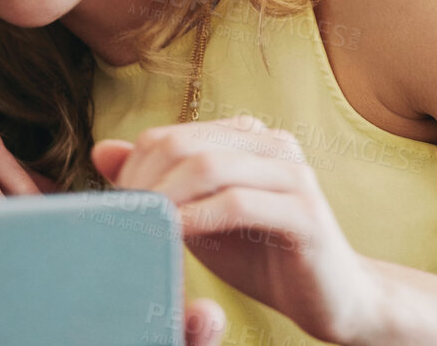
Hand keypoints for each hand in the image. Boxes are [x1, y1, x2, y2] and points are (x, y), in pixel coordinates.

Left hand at [94, 115, 389, 345]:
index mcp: (250, 137)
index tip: (115, 214)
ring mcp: (293, 175)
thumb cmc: (263, 257)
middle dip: (143, 185)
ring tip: (142, 232)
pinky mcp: (305, 213)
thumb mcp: (200, 218)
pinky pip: (237, 204)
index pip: (169, 137)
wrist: (333, 298)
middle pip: (185, 146)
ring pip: (210, 166)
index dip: (132, 173)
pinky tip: (176, 240)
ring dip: (165, 200)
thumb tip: (102, 149)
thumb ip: (160, 184)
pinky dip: (197, 220)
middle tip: (122, 225)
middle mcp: (274, 144)